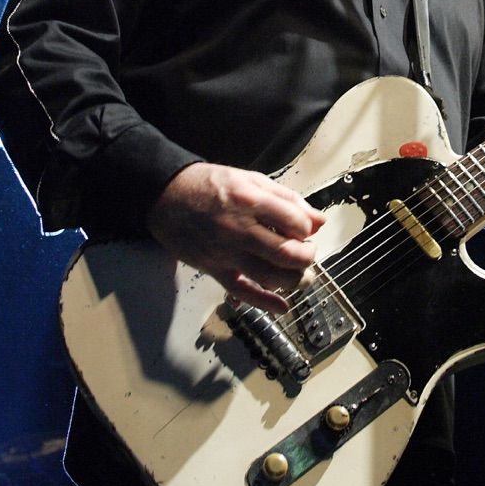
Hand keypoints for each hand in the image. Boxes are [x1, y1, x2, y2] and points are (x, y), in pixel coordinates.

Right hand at [145, 162, 324, 313]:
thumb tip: (317, 220)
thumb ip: (287, 199)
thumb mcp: (251, 179)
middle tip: (309, 253)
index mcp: (250, 200)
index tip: (308, 229)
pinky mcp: (214, 269)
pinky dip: (264, 302)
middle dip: (307, 257)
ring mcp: (225, 252)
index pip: (295, 222)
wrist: (166, 196)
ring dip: (294, 279)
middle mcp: (238, 228)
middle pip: (285, 253)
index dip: (308, 228)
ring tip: (301, 273)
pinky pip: (241, 292)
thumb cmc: (209, 185)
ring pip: (269, 276)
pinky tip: (282, 306)